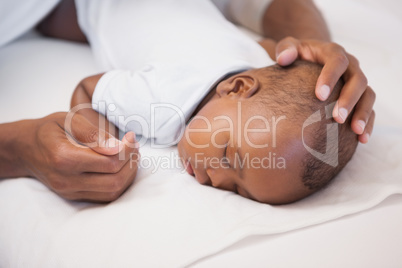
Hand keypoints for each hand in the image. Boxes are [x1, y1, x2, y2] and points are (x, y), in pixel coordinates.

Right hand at [17, 112, 138, 201]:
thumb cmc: (48, 130)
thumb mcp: (68, 120)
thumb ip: (93, 133)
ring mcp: (70, 191)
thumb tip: (117, 146)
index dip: (127, 150)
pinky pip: (105, 196)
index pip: (109, 162)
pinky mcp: (74, 196)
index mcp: (64, 158)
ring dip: (128, 174)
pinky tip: (122, 167)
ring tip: (130, 155)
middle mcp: (67, 180)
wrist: (26, 149)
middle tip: (133, 146)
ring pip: (112, 191)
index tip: (131, 137)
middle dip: (131, 163)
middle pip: (114, 180)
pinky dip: (120, 183)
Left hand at [275, 37, 375, 143]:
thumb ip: (285, 48)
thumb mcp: (290, 47)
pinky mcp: (360, 95)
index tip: (319, 95)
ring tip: (355, 130)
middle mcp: (350, 65)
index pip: (337, 61)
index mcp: (333, 52)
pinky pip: (369, 107)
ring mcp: (356, 80)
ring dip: (362, 113)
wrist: (311, 58)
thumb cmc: (298, 54)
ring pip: (368, 94)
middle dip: (348, 100)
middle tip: (337, 118)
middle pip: (358, 80)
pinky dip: (368, 123)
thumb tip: (283, 58)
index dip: (330, 77)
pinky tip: (361, 139)